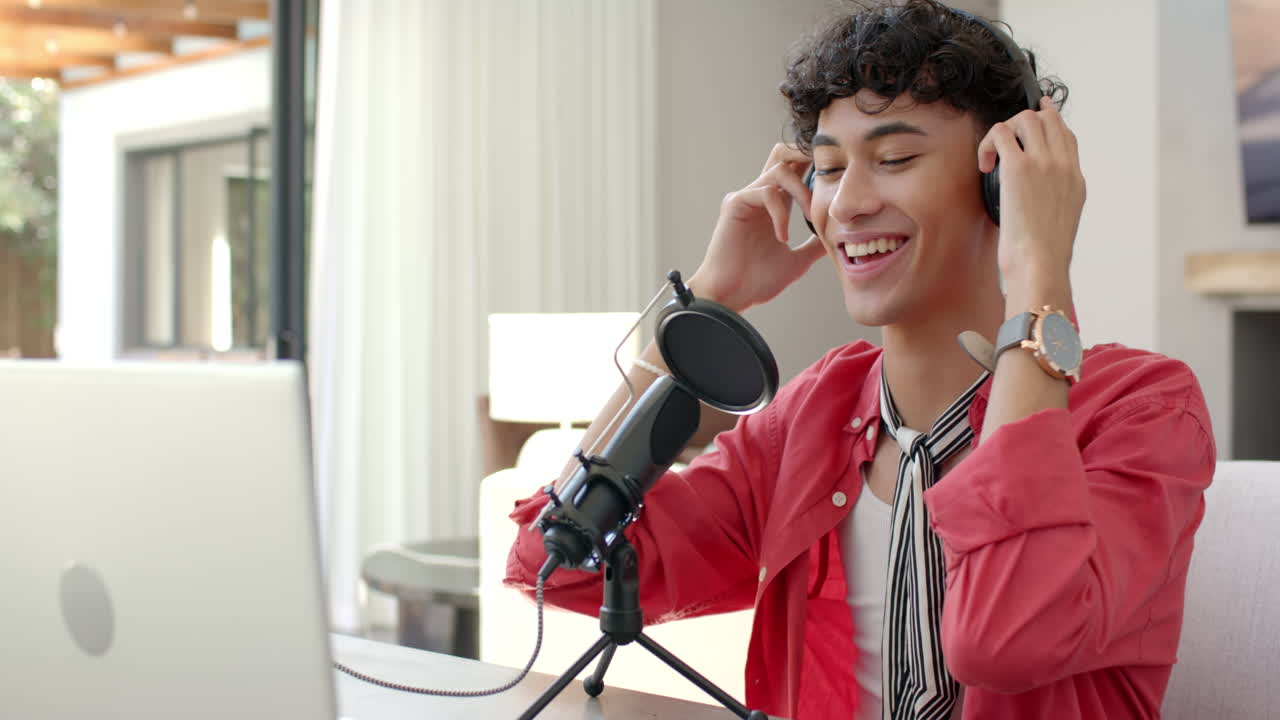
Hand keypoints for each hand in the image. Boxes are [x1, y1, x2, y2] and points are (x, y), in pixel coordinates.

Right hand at [688, 143, 827, 312]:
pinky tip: (782, 237)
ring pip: (780, 169)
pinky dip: (781, 214)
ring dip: (802, 190)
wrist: (730, 296)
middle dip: (806, 155)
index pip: (794, 170)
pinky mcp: (735, 204)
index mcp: (772, 205)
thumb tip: (835, 239)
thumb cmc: (755, 281)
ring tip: (811, 217)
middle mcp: (759, 195)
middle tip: (828, 173)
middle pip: (782, 153)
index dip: (814, 165)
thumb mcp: (797, 261)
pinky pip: (767, 193)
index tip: (837, 179)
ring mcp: (746, 197)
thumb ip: (813, 245)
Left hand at [978, 96, 1085, 303]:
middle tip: (1002, 142)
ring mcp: (1044, 163)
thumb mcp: (1060, 222)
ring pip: (1025, 118)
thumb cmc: (1043, 253)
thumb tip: (1034, 197)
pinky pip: (1002, 132)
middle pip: (1046, 119)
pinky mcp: (1019, 168)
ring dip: (1004, 130)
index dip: (1050, 118)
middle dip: (1021, 123)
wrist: (1040, 263)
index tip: (1040, 111)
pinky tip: (985, 164)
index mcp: (1075, 179)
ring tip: (992, 157)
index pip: (1066, 134)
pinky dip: (988, 143)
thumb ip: (1053, 200)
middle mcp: (1063, 165)